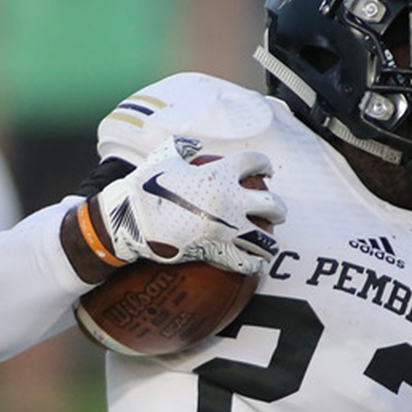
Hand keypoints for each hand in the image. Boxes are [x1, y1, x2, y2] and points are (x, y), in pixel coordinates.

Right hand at [90, 141, 285, 274]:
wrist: (132, 220)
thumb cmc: (145, 187)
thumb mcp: (165, 159)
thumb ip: (183, 150)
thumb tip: (191, 146)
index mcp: (219, 174)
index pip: (255, 163)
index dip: (264, 166)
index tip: (266, 172)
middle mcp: (229, 200)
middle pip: (271, 204)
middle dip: (278, 209)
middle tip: (275, 212)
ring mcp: (226, 228)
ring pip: (265, 238)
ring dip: (270, 242)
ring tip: (269, 245)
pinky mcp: (218, 252)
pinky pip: (246, 262)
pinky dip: (253, 265)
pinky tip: (255, 265)